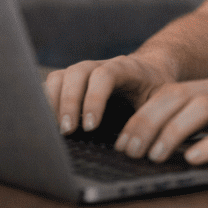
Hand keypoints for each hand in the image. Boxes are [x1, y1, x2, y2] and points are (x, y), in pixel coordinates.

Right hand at [43, 54, 173, 135]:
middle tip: (68, 131)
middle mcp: (100, 65)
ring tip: (55, 130)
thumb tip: (136, 143)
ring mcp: (83, 71)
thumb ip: (152, 114)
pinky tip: (47, 124)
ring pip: (60, 76)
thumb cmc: (156, 88)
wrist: (150, 69)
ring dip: (52, 102)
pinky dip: (45, 102)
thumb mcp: (162, 99)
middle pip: (77, 73)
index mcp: (125, 67)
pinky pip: (52, 84)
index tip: (90, 126)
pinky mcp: (71, 80)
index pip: (105, 74)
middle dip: (69, 102)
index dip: (95, 98)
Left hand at [113, 75, 207, 164]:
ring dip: (171, 133)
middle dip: (146, 124)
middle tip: (128, 151)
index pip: (169, 94)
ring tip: (154, 157)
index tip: (122, 141)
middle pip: (177, 98)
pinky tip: (194, 159)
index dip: (142, 116)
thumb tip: (170, 144)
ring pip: (199, 108)